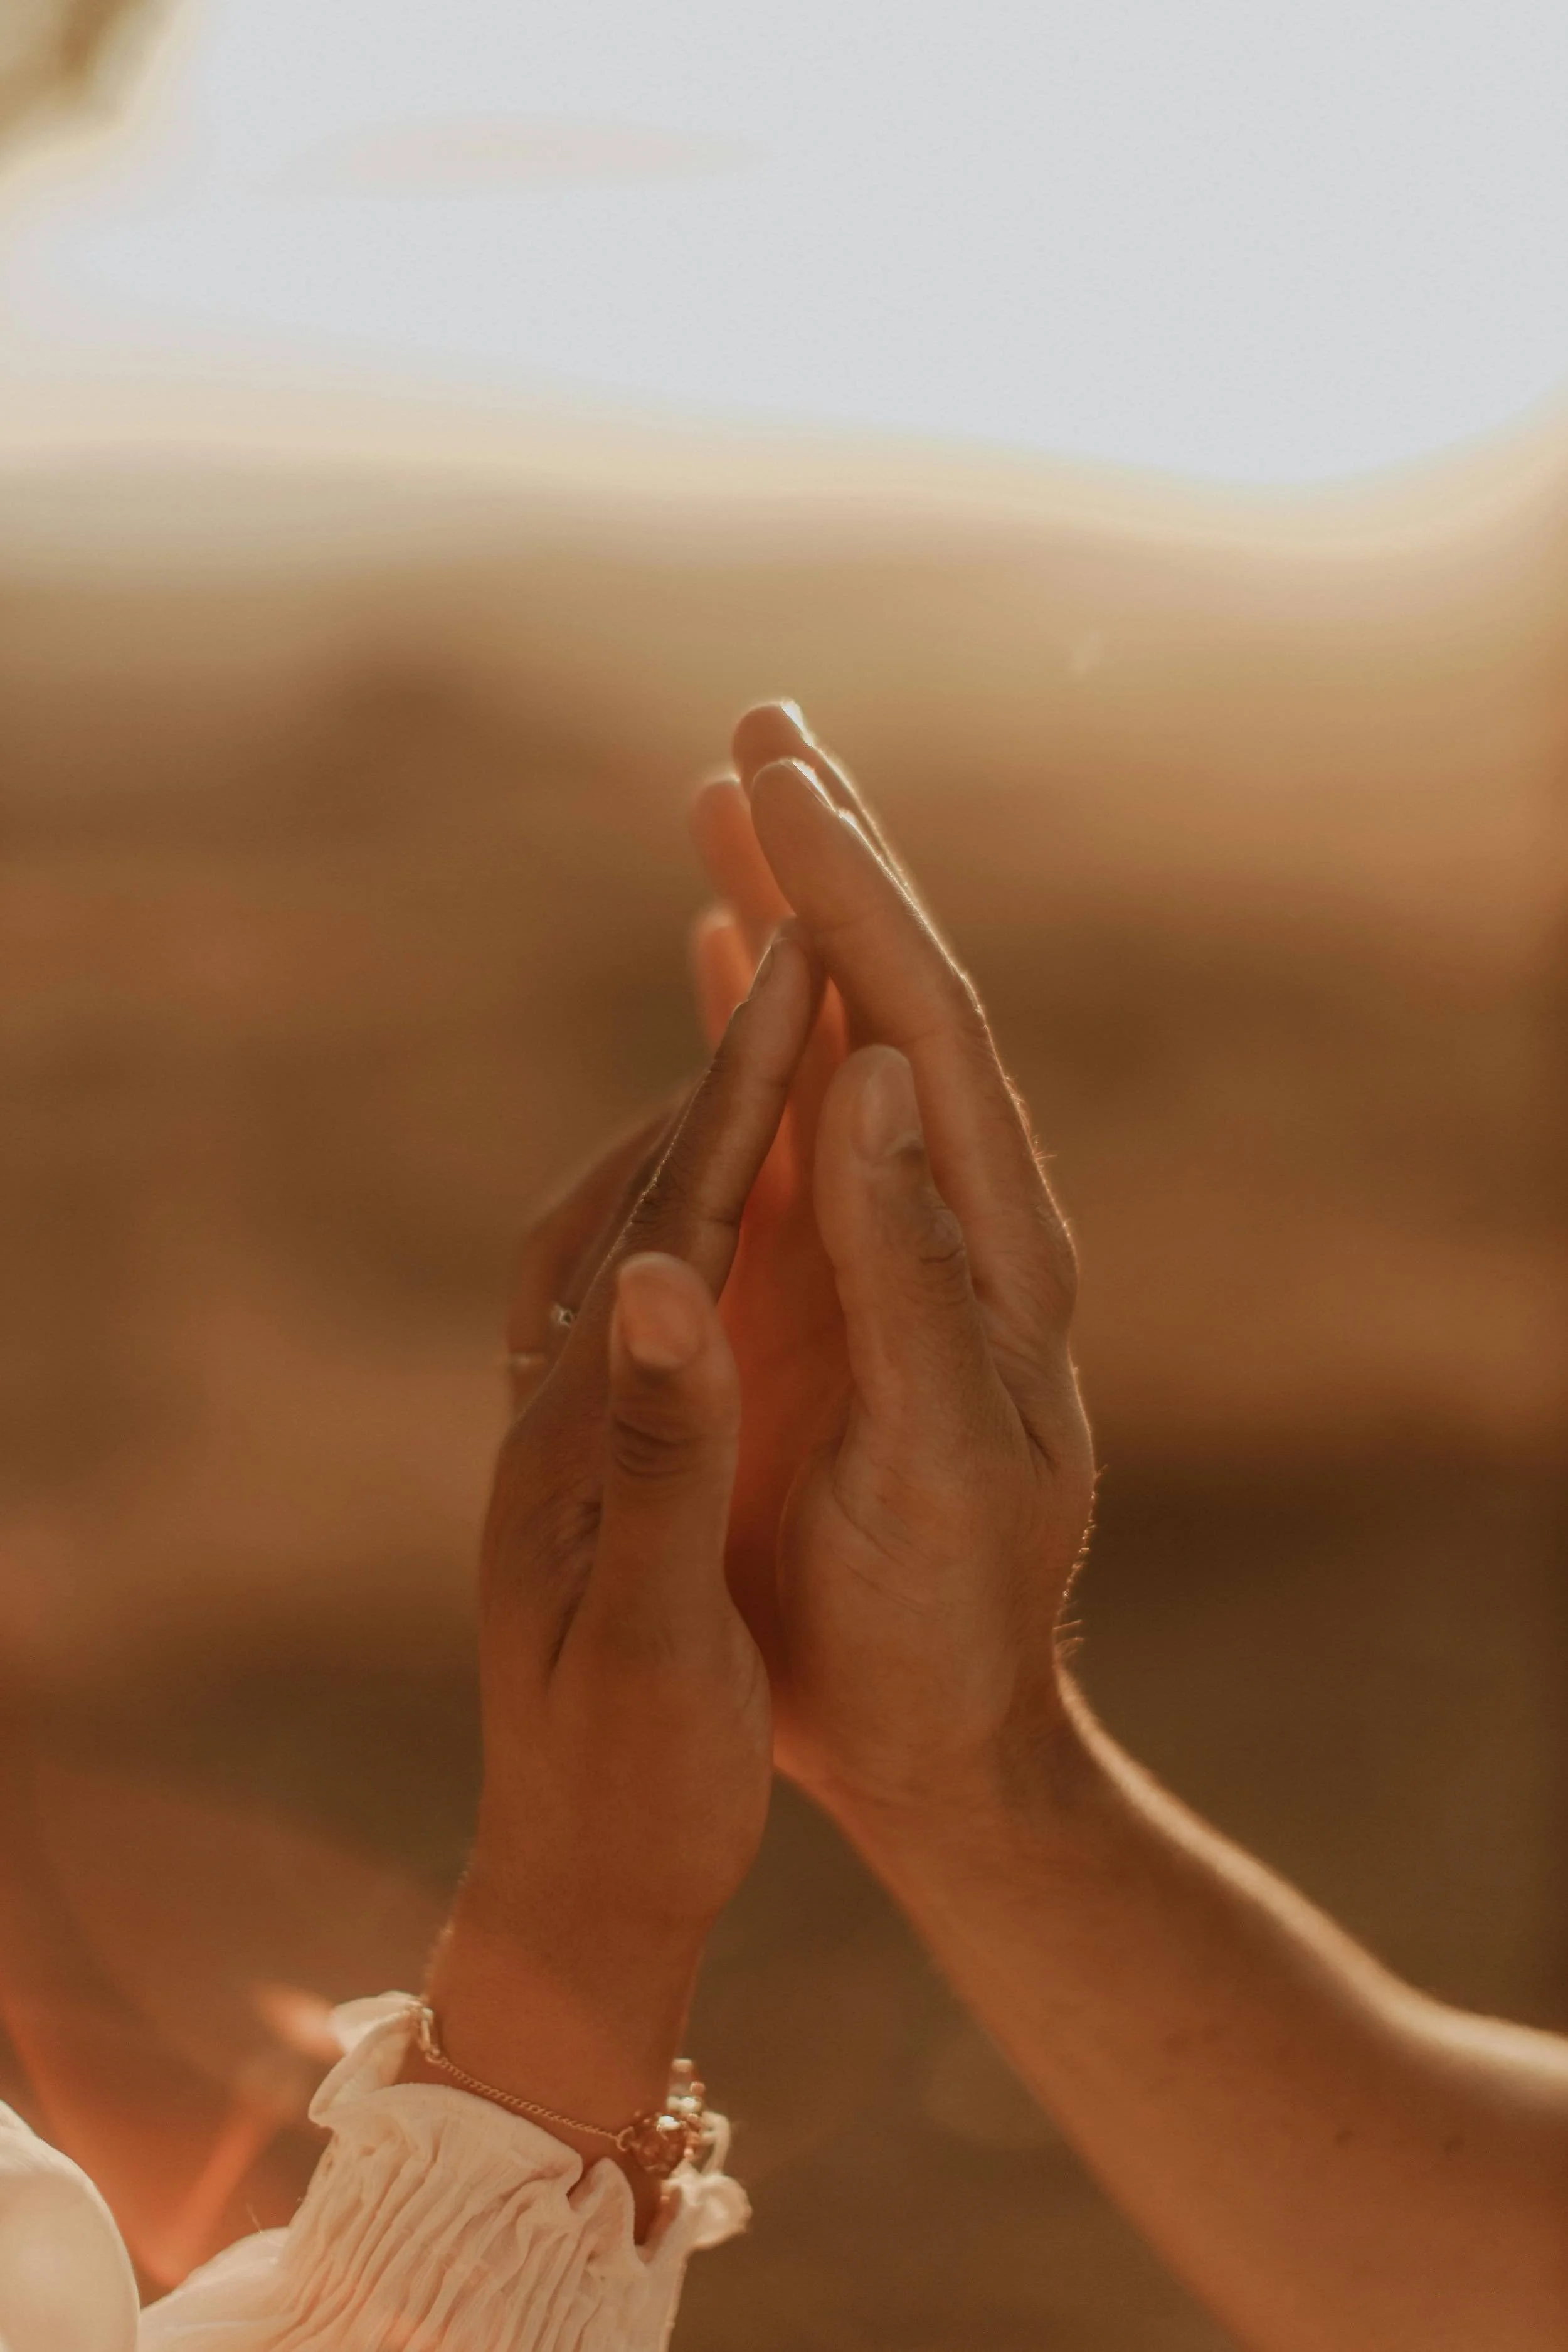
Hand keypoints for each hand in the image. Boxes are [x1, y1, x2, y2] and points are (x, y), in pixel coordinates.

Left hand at [413, 927, 820, 2211]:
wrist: (577, 1885)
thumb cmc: (631, 1788)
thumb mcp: (647, 1638)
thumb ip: (656, 1456)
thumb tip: (662, 1276)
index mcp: (593, 1419)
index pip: (683, 1209)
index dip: (750, 1077)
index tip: (806, 936)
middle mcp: (579, 1387)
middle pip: (657, 1169)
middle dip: (729, 1029)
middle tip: (786, 884)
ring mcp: (593, 1407)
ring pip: (659, 1203)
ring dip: (722, 1085)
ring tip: (775, 973)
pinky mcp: (616, 1438)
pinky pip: (667, 1269)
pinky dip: (714, 1183)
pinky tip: (748, 1160)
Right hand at [693, 706, 1095, 1830]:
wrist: (934, 1736)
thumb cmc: (938, 1624)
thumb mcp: (937, 1460)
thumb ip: (911, 1272)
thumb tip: (883, 1073)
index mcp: (993, 1250)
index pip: (930, 1030)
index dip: (857, 900)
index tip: (780, 781)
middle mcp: (951, 1220)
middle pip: (897, 1000)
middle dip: (834, 862)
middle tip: (765, 727)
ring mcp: (889, 1245)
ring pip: (839, 1044)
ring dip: (792, 920)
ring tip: (734, 802)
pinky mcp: (833, 1285)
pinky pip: (790, 1129)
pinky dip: (755, 1030)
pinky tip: (718, 962)